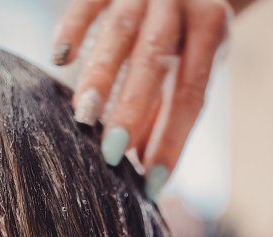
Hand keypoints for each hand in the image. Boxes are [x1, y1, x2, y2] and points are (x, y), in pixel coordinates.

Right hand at [52, 0, 237, 196]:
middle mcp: (180, 4)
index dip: (172, 139)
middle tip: (110, 151)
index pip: (191, 93)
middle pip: (154, 59)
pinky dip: (73, 28)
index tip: (151, 182)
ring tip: (83, 116)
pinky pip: (89, 2)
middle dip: (132, 108)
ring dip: (100, 76)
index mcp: (210, 29)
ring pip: (120, 32)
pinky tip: (61, 58)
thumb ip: (169, 107)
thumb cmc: (188, 29)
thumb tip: (143, 163)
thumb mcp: (193, 61)